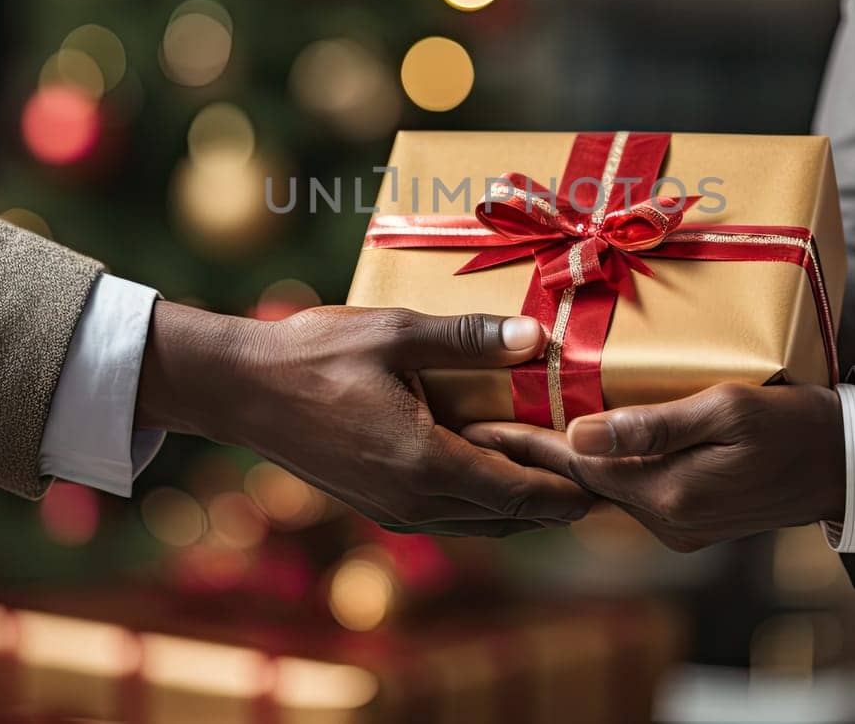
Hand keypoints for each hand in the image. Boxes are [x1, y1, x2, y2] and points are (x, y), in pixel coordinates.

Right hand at [135, 302, 593, 535]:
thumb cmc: (312, 354)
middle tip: (605, 471)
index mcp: (426, 465)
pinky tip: (501, 462)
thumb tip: (538, 338)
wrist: (239, 389)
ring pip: (482, 521)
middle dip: (559, 497)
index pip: (523, 495)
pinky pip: (452, 513)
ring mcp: (393, 511)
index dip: (573, 490)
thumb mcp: (396, 333)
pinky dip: (486, 497)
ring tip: (566, 469)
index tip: (614, 476)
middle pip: (511, 517)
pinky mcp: (378, 505)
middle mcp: (414, 502)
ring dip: (524, 501)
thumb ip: (469, 339)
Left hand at [463, 382, 844, 551]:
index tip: (477, 428)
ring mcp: (679, 526)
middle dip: (532, 454)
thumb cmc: (794, 424)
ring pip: (606, 488)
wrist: (849, 465)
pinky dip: (604, 468)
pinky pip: (634, 491)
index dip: (524, 445)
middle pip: (582, 481)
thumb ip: (653, 424)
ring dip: (566, 461)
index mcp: (668, 493)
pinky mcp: (692, 521)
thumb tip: (580, 433)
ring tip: (516, 430)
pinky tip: (584, 445)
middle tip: (478, 426)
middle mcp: (666, 520)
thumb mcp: (727, 409)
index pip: (576, 467)